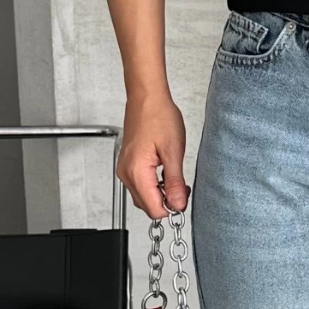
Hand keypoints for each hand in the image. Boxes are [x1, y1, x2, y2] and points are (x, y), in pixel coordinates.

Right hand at [116, 90, 189, 218]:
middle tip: (182, 186)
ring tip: (175, 178)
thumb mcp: (173, 152)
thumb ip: (175, 183)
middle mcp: (126, 174)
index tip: (183, 195)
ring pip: (144, 197)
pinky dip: (155, 186)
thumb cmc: (158, 117)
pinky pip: (141, 185)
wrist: (147, 98)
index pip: (154, 209)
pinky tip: (165, 174)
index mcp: (137, 172)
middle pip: (148, 206)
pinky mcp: (128, 165)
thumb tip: (178, 205)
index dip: (172, 207)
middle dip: (167, 201)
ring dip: (161, 194)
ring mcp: (125, 170)